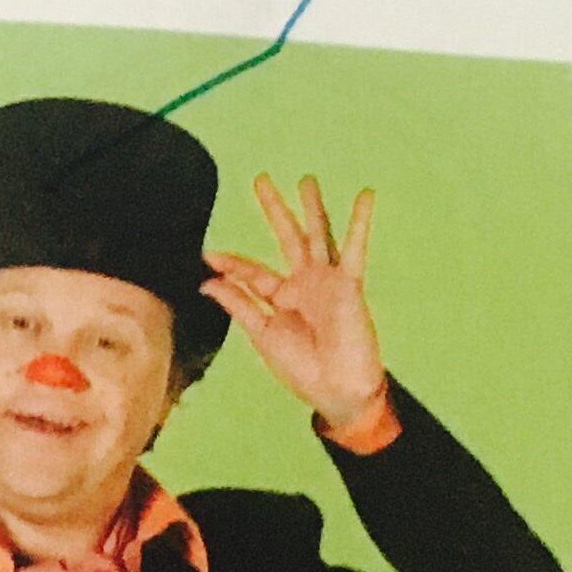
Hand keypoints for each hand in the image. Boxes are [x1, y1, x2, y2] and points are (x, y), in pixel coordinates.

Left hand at [201, 174, 386, 431]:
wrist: (337, 392)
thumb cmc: (302, 371)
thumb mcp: (263, 335)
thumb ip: (239, 304)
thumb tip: (207, 281)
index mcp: (281, 299)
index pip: (252, 272)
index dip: (230, 264)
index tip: (207, 256)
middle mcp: (303, 284)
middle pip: (285, 238)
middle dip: (274, 210)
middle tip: (260, 179)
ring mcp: (327, 282)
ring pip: (317, 235)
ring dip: (312, 208)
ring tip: (305, 180)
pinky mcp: (348, 285)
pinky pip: (354, 248)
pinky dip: (359, 222)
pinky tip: (364, 196)